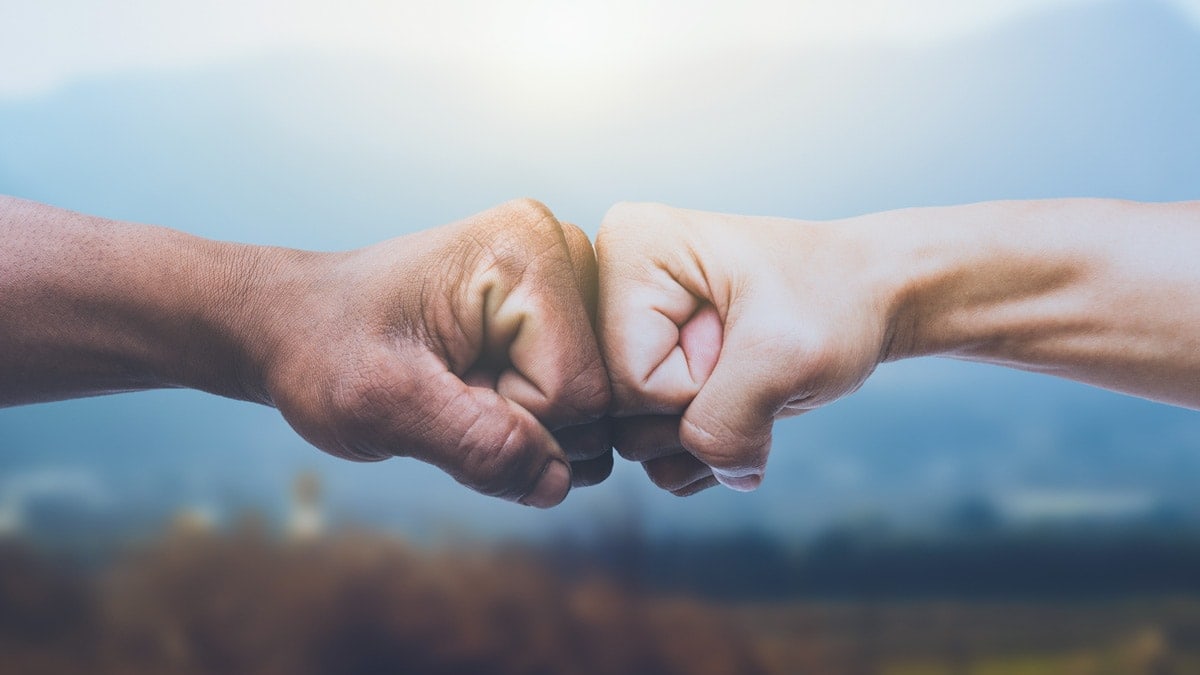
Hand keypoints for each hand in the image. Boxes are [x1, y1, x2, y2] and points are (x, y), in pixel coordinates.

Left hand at [252, 199, 610, 506]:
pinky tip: (480, 386)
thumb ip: (475, 446)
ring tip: (461, 387)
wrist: (296, 323)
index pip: (578, 392)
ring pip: (595, 407)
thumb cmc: (324, 349)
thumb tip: (559, 483)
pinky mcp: (558, 311)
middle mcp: (563, 251)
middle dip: (525, 424)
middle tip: (450, 390)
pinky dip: (531, 417)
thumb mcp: (383, 406)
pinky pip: (580, 400)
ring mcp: (566, 280)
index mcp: (529, 251)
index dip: (512, 423)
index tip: (443, 393)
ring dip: (528, 425)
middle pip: (599, 398)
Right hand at [597, 202, 892, 494]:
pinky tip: (745, 404)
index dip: (695, 387)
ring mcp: (627, 334)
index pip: (626, 378)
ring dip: (708, 436)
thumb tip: (705, 477)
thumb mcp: (785, 358)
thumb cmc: (833, 300)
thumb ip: (726, 426)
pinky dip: (709, 449)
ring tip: (752, 382)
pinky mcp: (649, 370)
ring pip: (634, 441)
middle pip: (621, 412)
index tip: (741, 341)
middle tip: (749, 360)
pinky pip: (655, 451)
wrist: (867, 296)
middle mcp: (612, 287)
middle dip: (699, 411)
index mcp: (628, 252)